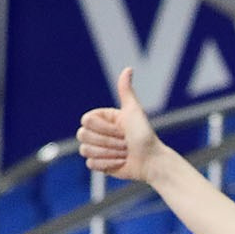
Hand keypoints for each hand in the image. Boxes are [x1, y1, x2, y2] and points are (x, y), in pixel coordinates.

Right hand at [78, 66, 173, 187]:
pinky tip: (120, 162)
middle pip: (83, 136)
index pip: (86, 121)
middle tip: (125, 143)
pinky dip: (107, 164)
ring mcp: (97, 148)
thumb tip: (128, 69)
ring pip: (85, 151)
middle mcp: (98, 132)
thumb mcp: (134, 111)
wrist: (152, 161)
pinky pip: (90, 164)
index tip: (122, 130)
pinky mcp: (98, 164)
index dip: (105, 128)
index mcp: (102, 118)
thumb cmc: (144, 135)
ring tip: (124, 152)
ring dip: (109, 153)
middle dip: (108, 142)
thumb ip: (126, 91)